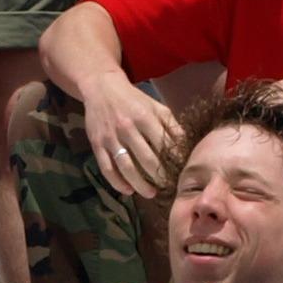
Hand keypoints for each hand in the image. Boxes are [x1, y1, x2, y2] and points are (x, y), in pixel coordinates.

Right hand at [78, 77, 185, 200]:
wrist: (102, 88)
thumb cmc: (134, 99)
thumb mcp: (155, 106)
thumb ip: (171, 125)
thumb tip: (186, 145)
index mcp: (144, 117)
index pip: (163, 145)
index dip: (173, 162)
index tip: (180, 173)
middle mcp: (127, 128)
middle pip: (146, 159)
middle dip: (159, 177)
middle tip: (168, 187)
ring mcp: (110, 137)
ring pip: (126, 167)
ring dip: (140, 184)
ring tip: (151, 193)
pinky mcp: (97, 144)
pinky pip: (107, 168)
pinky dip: (117, 182)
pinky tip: (127, 190)